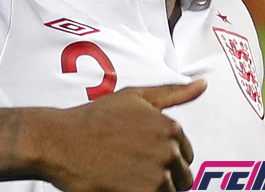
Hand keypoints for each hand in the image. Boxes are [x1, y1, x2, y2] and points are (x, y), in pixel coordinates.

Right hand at [39, 80, 205, 191]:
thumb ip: (173, 92)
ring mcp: (157, 176)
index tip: (141, 156)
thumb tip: (203, 83)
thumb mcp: (135, 97)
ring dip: (150, 190)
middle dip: (162, 177)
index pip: (187, 157)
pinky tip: (121, 185)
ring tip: (125, 176)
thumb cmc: (95, 118)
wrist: (61, 141)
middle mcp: (169, 152)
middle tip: (132, 169)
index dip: (166, 159)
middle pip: (182, 179)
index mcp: (171, 128)